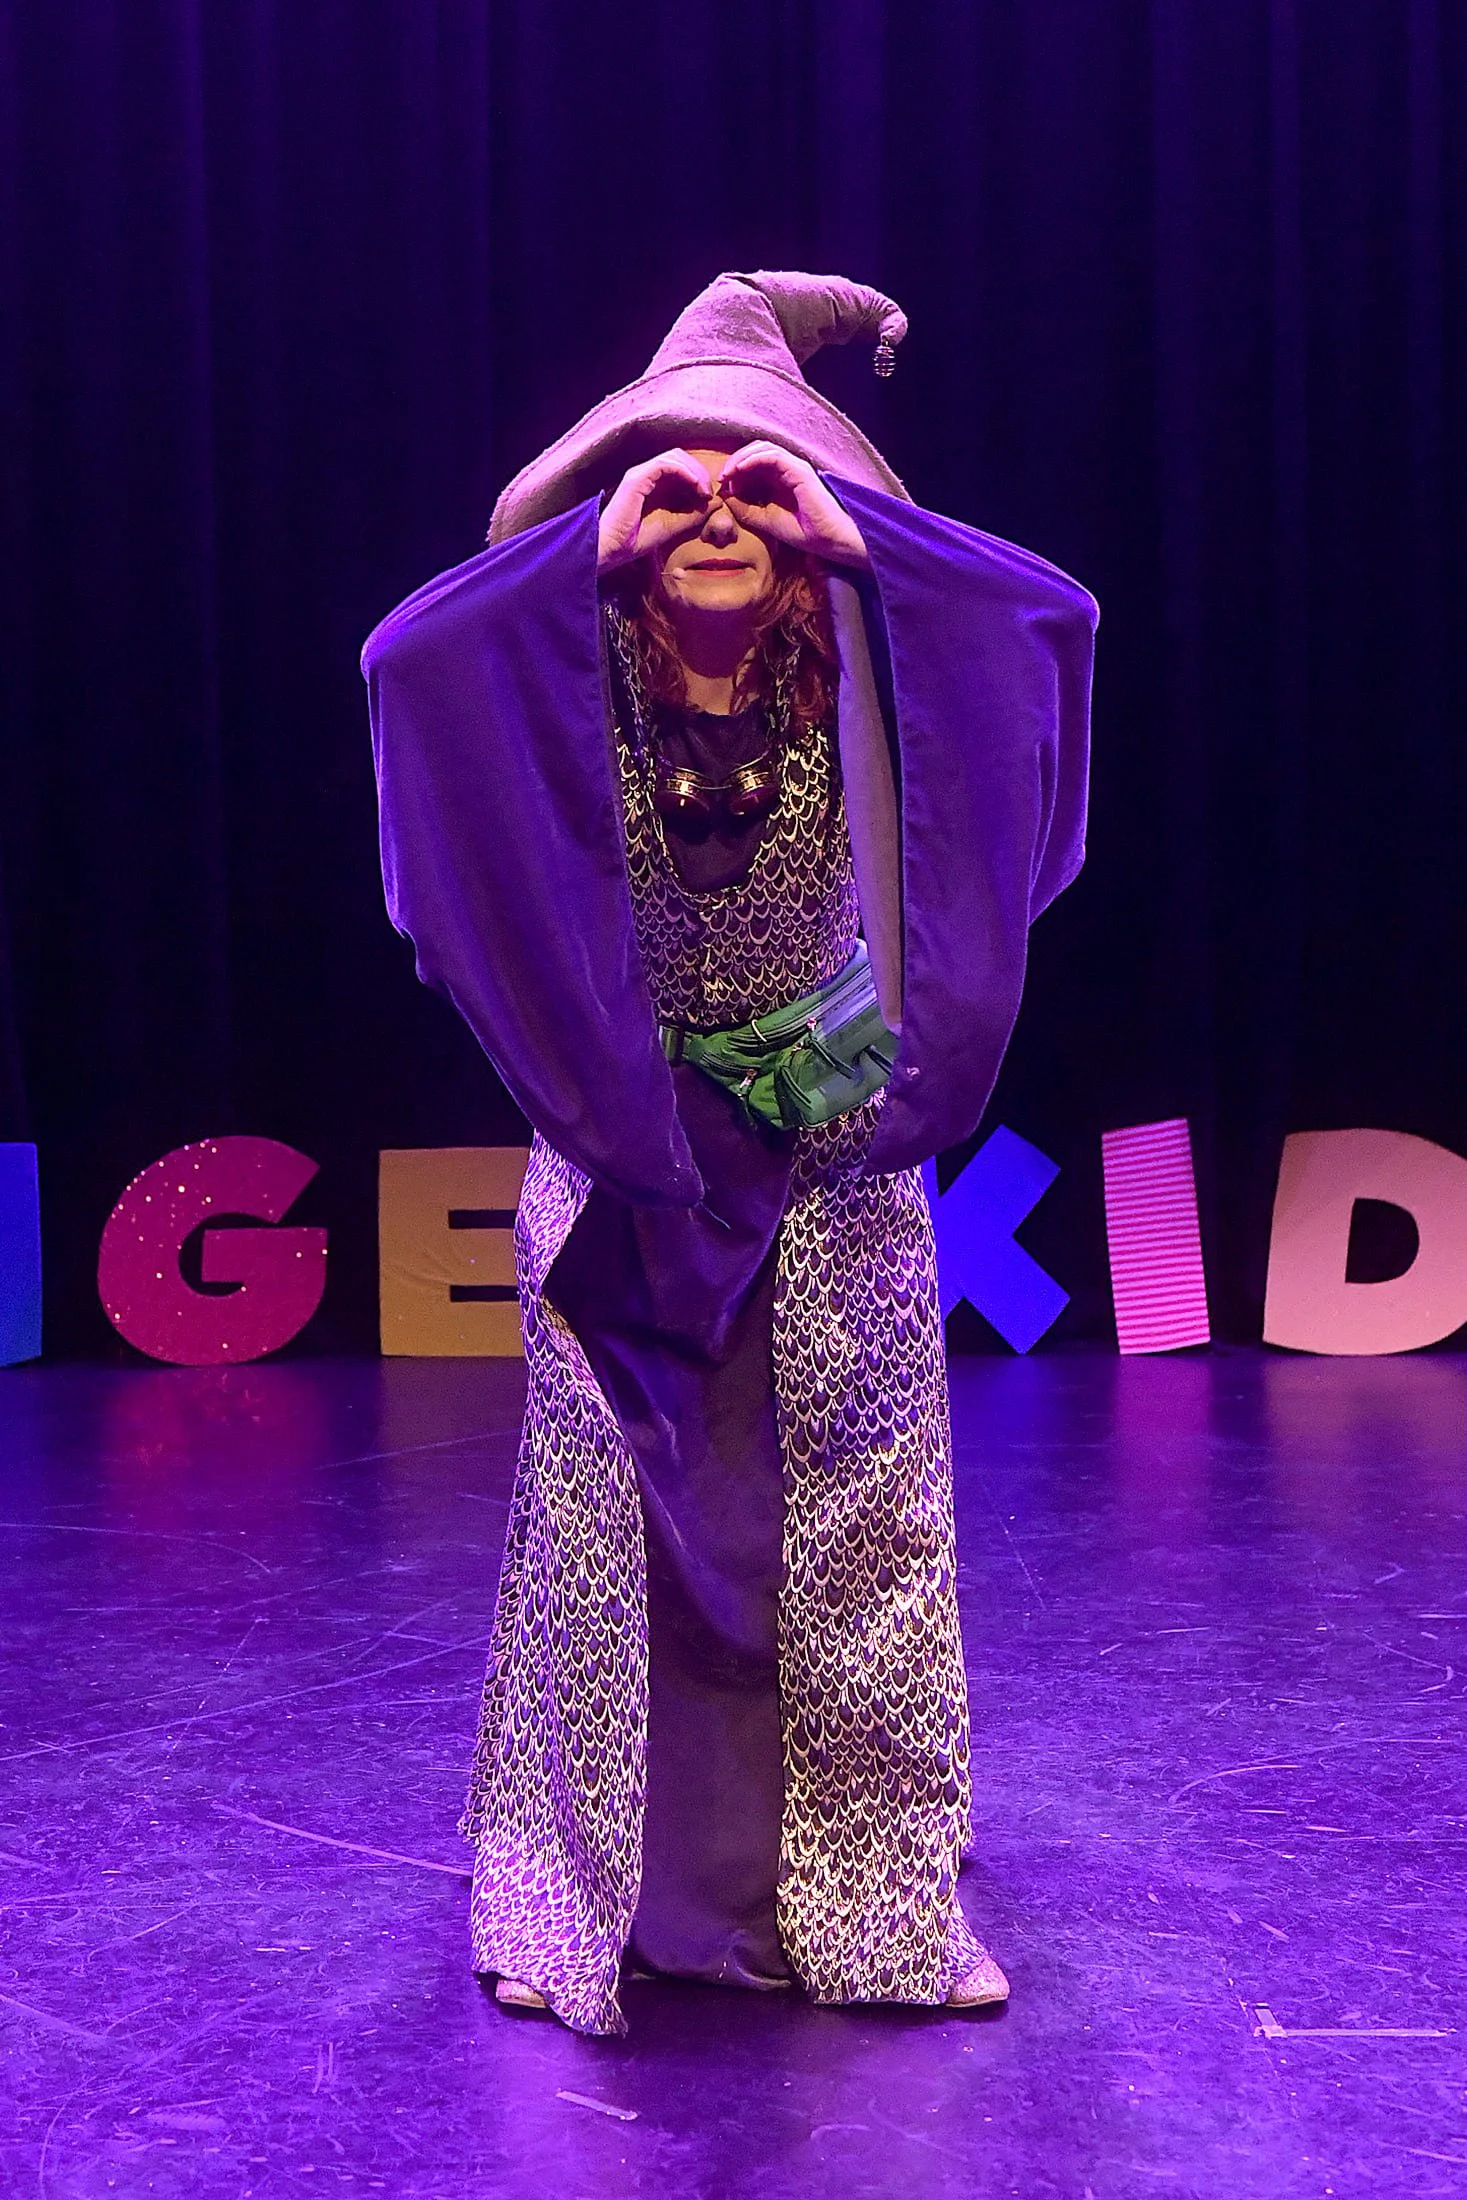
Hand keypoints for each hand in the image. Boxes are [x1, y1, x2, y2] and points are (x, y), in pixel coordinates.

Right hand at [597, 449, 713, 572]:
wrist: (611, 550)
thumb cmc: (635, 541)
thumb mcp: (672, 526)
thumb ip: (692, 515)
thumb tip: (716, 503)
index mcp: (652, 483)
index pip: (680, 467)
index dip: (698, 476)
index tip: (709, 497)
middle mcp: (645, 474)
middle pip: (679, 457)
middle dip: (699, 471)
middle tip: (708, 492)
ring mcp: (640, 473)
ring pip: (675, 456)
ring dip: (694, 471)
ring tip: (703, 491)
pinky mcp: (637, 478)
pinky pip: (666, 464)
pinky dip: (684, 472)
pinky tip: (694, 487)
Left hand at [717, 441, 869, 568]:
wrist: (829, 540)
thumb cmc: (804, 532)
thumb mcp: (766, 520)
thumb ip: (746, 509)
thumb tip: (726, 496)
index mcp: (781, 478)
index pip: (754, 462)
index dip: (736, 470)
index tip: (724, 487)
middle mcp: (788, 468)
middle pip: (756, 451)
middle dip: (735, 461)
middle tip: (722, 477)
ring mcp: (794, 466)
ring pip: (762, 448)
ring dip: (741, 458)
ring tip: (728, 474)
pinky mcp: (799, 470)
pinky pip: (772, 456)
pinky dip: (753, 460)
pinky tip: (740, 470)